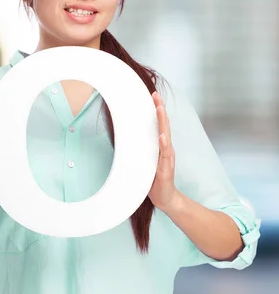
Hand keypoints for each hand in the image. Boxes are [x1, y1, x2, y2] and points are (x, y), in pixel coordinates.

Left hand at [148, 91, 178, 211]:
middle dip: (160, 110)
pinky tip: (162, 136)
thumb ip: (139, 151)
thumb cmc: (155, 180)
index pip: (159, 125)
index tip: (153, 97)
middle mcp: (166, 150)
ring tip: (160, 109)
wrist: (166, 199)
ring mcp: (167, 159)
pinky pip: (166, 155)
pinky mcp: (166, 169)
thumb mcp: (144, 162)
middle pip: (164, 126)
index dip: (156, 111)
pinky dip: (164, 144)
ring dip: (163, 122)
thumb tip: (126, 140)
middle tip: (156, 95)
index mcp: (160, 147)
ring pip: (166, 136)